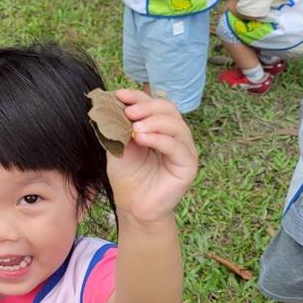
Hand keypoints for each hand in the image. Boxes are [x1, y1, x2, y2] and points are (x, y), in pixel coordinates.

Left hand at [107, 89, 197, 223]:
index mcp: (160, 128)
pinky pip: (177, 146)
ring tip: (134, 128)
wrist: (133, 206)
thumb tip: (113, 103)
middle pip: (168, 109)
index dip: (138, 97)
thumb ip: (119, 127)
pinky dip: (159, 139)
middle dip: (147, 107)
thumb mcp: (119, 146)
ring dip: (154, 122)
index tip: (119, 95)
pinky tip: (141, 139)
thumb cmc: (127, 177)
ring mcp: (184, 149)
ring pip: (176, 125)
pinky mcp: (188, 164)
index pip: (153, 104)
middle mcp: (175, 135)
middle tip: (128, 113)